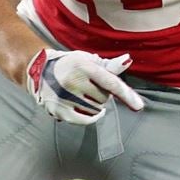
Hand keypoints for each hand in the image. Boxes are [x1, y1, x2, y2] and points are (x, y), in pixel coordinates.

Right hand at [25, 49, 144, 124]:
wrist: (40, 71)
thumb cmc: (71, 64)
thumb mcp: (88, 59)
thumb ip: (109, 64)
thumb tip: (128, 60)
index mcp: (83, 66)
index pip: (110, 82)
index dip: (126, 94)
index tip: (139, 106)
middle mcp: (73, 81)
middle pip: (104, 98)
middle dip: (103, 94)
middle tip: (91, 86)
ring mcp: (64, 97)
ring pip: (96, 110)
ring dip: (96, 105)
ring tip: (84, 94)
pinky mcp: (58, 110)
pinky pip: (84, 120)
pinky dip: (92, 117)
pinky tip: (91, 111)